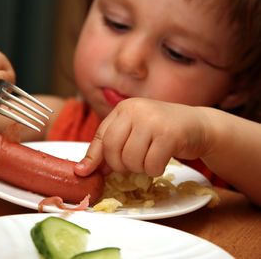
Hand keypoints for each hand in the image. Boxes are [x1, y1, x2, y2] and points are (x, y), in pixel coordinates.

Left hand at [75, 98, 210, 176]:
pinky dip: (155, 170)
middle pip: (113, 150)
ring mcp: (153, 120)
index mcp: (124, 108)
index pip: (101, 136)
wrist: (198, 124)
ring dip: (140, 168)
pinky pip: (151, 165)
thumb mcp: (135, 131)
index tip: (85, 173)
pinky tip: (162, 160)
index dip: (93, 157)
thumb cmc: (162, 130)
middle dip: (120, 166)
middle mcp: (136, 110)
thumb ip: (112, 146)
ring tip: (150, 159)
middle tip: (133, 164)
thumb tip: (83, 169)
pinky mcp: (169, 134)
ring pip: (131, 160)